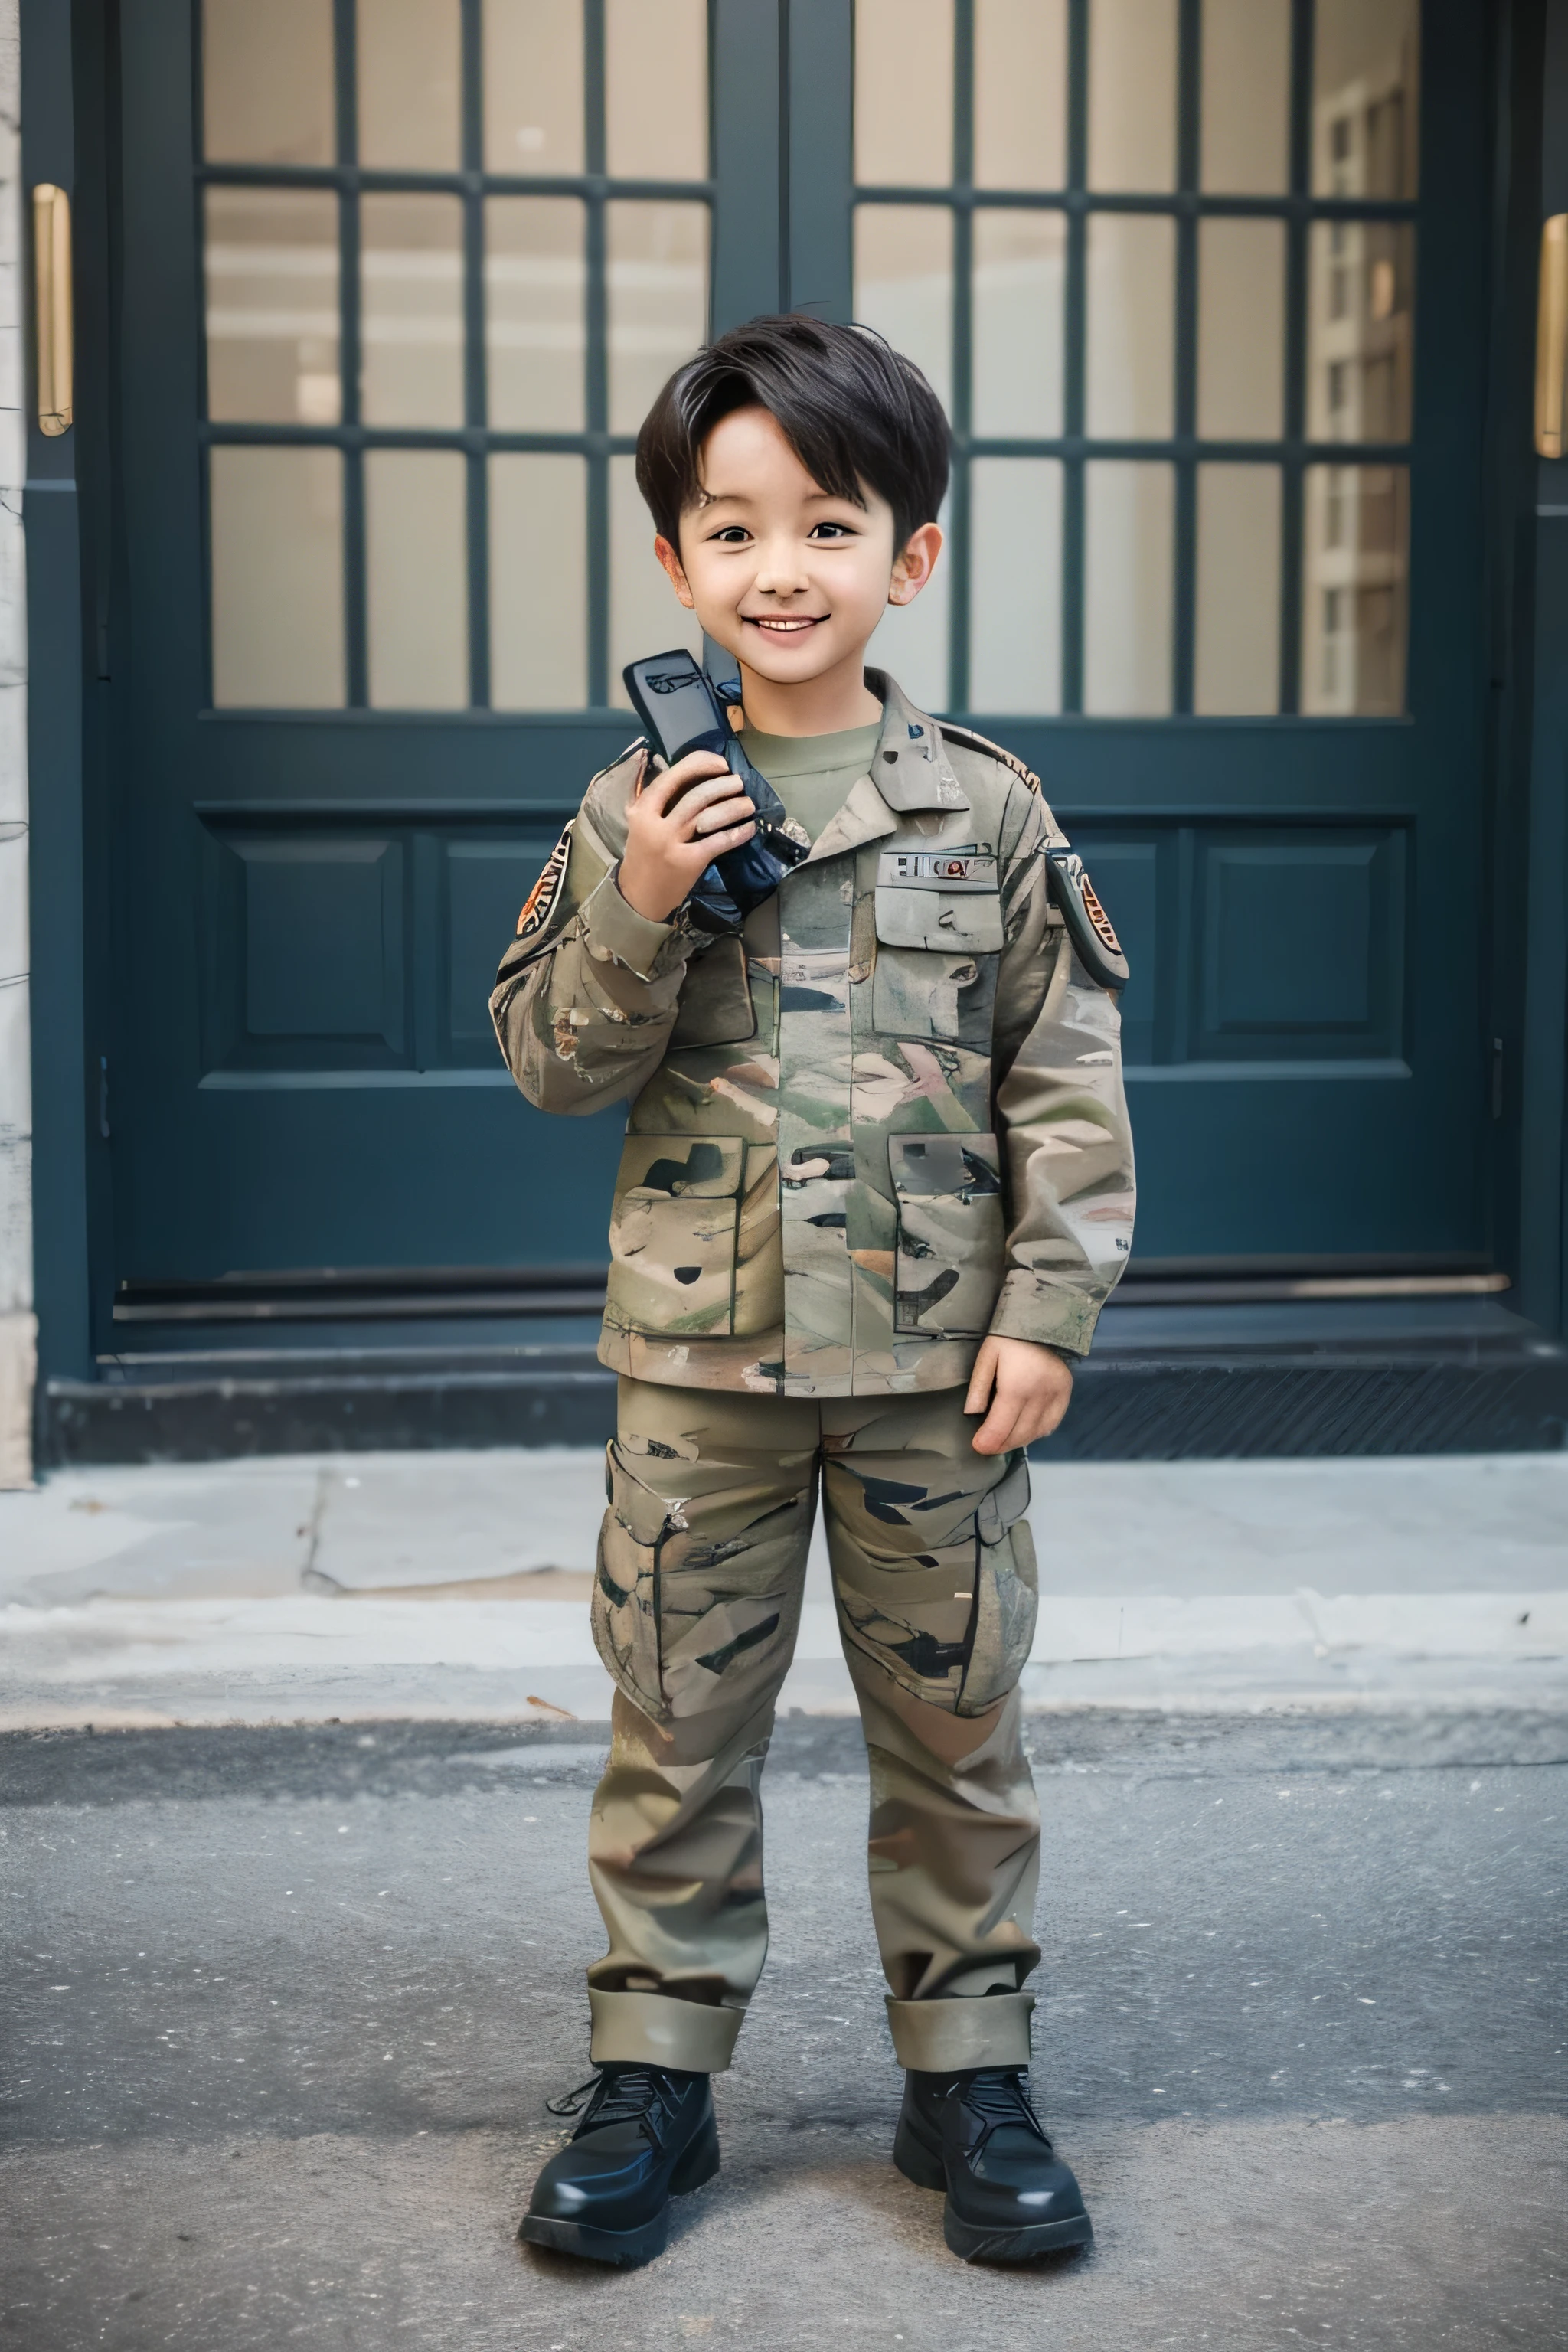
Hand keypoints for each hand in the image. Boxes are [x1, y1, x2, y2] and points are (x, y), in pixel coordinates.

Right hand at [618, 750, 756, 922]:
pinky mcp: (689, 862)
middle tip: (739, 783)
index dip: (701, 764)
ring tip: (748, 803)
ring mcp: (672, 843)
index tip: (721, 764)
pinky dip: (738, 833)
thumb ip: (650, 795)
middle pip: (697, 795)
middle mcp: (656, 824)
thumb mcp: (637, 821)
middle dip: (723, 784)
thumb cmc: (642, 854)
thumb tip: (662, 762)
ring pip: (710, 815)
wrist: (638, 896)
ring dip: (735, 806)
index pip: (673, 776)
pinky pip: (719, 842)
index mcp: (643, 809)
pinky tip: (749, 828)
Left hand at [965, 1335, 1073, 1454]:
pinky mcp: (1065, 1394)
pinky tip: (1025, 1431)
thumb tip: (972, 1413)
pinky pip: (1052, 1424)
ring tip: (1003, 1441)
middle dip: (1001, 1445)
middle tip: (988, 1446)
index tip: (978, 1447)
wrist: (1042, 1319)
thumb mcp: (986, 1356)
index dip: (988, 1442)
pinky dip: (1037, 1432)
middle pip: (1019, 1434)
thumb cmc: (1008, 1337)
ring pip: (1036, 1432)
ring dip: (1018, 1441)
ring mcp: (1056, 1396)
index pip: (1001, 1427)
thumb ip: (978, 1387)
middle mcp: (1039, 1396)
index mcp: (1016, 1387)